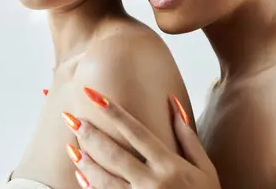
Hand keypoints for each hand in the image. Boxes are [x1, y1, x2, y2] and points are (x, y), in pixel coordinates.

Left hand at [62, 87, 220, 187]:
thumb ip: (188, 137)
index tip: (94, 95)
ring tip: (71, 145)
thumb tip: (172, 103)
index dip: (113, 112)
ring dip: (85, 160)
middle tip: (71, 117)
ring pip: (103, 178)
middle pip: (113, 153)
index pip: (136, 132)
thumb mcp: (205, 169)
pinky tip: (80, 174)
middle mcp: (152, 182)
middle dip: (89, 134)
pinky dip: (90, 186)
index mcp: (170, 166)